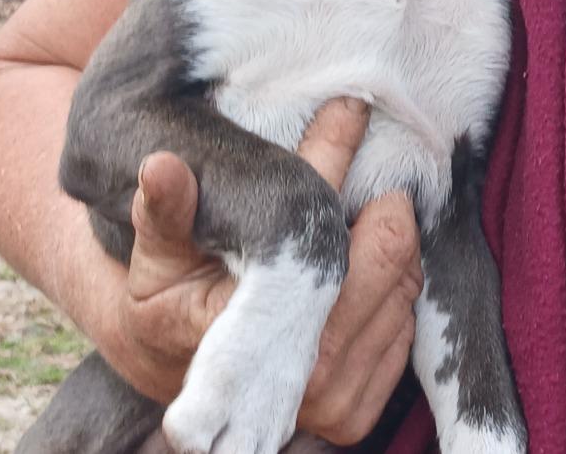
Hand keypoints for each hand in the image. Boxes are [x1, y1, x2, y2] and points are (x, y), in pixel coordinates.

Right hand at [108, 98, 421, 445]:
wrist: (164, 363)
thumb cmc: (168, 292)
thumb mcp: (159, 247)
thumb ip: (169, 206)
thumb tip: (160, 167)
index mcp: (257, 346)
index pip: (355, 263)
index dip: (372, 206)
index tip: (360, 150)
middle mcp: (305, 385)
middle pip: (395, 270)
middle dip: (389, 217)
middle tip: (366, 190)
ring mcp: (333, 405)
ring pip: (406, 294)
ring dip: (391, 253)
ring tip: (355, 229)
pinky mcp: (354, 414)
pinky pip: (405, 330)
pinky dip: (393, 293)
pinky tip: (357, 274)